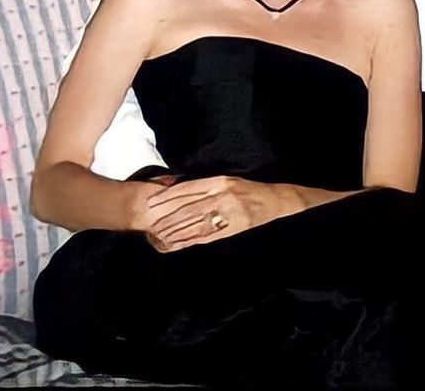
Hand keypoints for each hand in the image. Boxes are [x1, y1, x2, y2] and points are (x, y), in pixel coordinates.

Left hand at [142, 176, 291, 252]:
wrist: (275, 201)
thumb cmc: (249, 189)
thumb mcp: (228, 180)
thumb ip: (206, 185)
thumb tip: (178, 189)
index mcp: (219, 181)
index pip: (189, 189)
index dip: (169, 197)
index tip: (152, 202)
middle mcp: (222, 195)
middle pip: (189, 207)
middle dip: (168, 216)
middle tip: (150, 223)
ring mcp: (227, 212)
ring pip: (196, 222)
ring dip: (176, 230)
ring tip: (159, 235)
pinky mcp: (232, 227)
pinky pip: (208, 235)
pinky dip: (191, 240)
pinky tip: (178, 244)